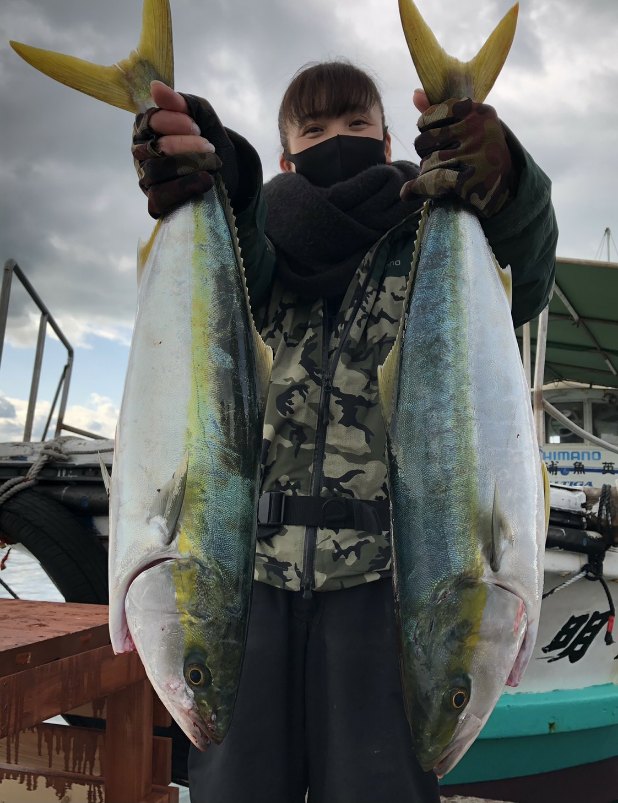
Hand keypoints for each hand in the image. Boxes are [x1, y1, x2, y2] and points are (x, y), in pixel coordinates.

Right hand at [132, 81, 234, 218]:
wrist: (230, 176)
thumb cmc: (210, 144)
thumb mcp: (204, 119)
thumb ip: (183, 103)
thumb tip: (155, 87)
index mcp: (148, 129)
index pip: (149, 120)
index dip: (173, 121)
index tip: (197, 126)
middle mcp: (142, 153)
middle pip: (154, 147)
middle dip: (185, 145)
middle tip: (209, 146)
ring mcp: (146, 179)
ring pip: (156, 171)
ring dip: (188, 165)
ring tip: (212, 163)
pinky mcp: (155, 202)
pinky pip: (160, 195)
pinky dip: (185, 187)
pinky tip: (206, 180)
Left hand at [401, 95, 514, 217]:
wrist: (506, 186)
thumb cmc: (480, 152)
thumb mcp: (465, 127)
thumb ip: (439, 113)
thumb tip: (415, 94)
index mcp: (477, 111)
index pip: (428, 118)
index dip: (425, 132)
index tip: (438, 140)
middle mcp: (478, 129)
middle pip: (424, 141)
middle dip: (425, 154)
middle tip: (438, 161)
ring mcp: (476, 154)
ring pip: (427, 162)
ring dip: (426, 172)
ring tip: (440, 175)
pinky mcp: (471, 179)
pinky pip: (432, 181)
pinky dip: (421, 188)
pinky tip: (416, 191)